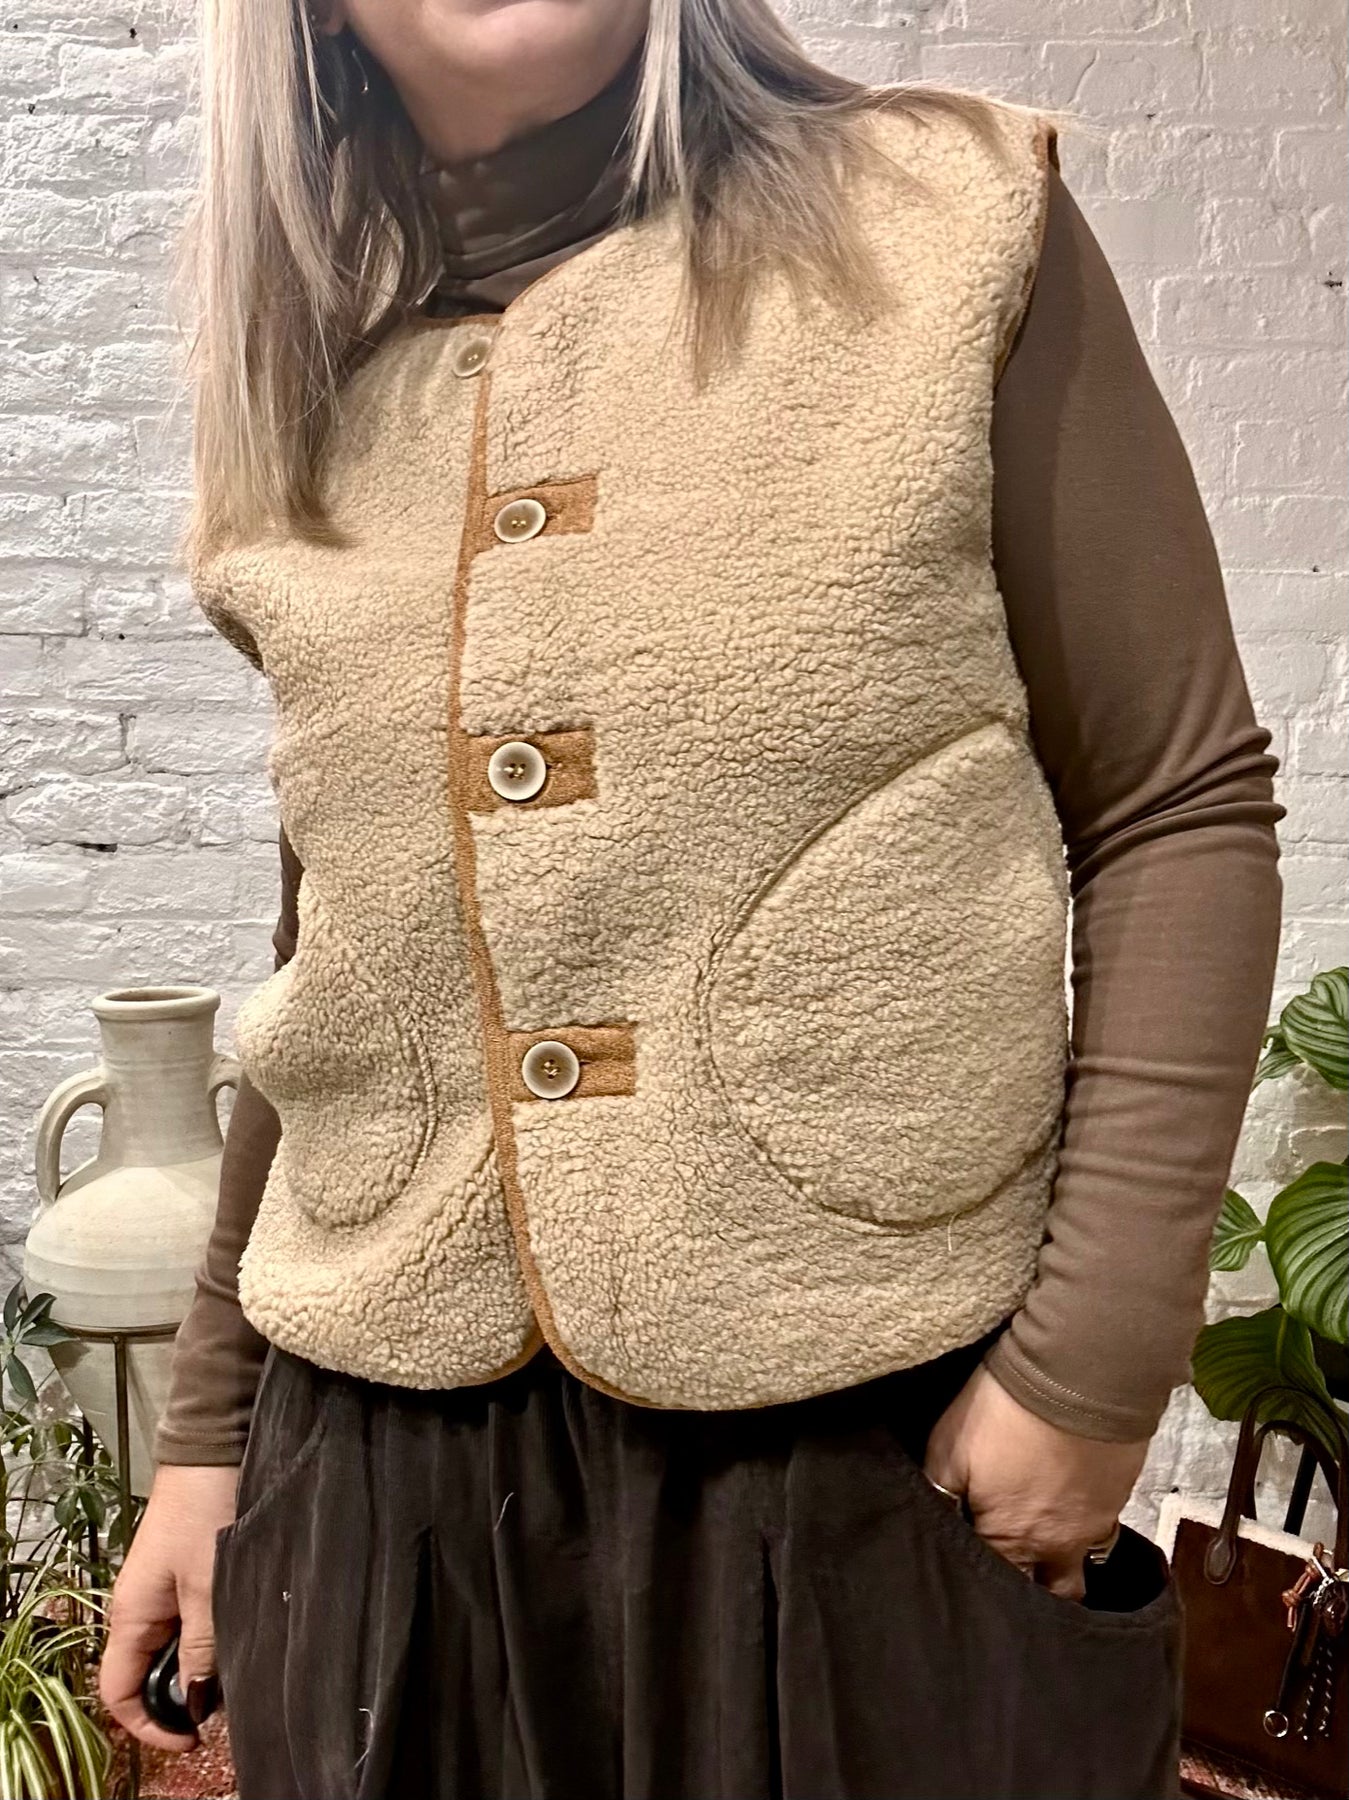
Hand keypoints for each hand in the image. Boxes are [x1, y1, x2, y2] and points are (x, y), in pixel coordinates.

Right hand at [98, 1463, 240, 1751]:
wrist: (214, 1450)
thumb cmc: (206, 1513)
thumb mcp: (209, 1586)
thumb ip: (202, 1646)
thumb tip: (194, 1704)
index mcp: (131, 1616)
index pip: (117, 1691)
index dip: (148, 1724)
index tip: (191, 1738)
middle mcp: (138, 1608)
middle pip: (147, 1673)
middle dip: (180, 1695)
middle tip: (225, 1702)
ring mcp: (160, 1589)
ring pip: (172, 1647)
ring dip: (199, 1662)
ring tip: (238, 1667)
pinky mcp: (183, 1572)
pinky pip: (189, 1620)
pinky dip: (209, 1634)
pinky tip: (238, 1631)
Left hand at [923, 1366, 1149, 1600]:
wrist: (1079, 1374)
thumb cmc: (1004, 1414)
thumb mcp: (949, 1448)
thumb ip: (940, 1493)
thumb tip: (937, 1521)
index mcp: (1010, 1541)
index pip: (996, 1589)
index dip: (983, 1589)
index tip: (975, 1581)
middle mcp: (1057, 1546)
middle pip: (1051, 1595)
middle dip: (1035, 1595)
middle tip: (1018, 1578)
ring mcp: (1096, 1524)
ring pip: (1081, 1567)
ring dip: (1064, 1565)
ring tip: (1048, 1550)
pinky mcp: (1120, 1494)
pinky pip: (1102, 1528)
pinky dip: (1085, 1526)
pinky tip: (1072, 1504)